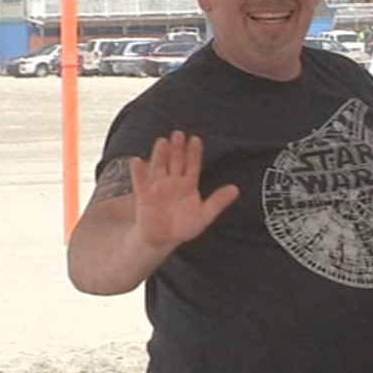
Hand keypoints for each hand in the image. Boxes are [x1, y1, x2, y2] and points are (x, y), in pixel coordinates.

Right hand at [130, 131, 239, 249]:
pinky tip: (137, 161)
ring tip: (162, 142)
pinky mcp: (144, 194)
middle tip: (179, 134)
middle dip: (177, 148)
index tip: (196, 139)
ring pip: (159, 167)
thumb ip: (218, 201)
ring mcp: (158, 186)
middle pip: (175, 161)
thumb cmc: (184, 226)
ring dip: (160, 155)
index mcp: (188, 184)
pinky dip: (139, 172)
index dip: (194, 153)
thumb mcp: (204, 215)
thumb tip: (235, 189)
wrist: (163, 239)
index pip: (192, 165)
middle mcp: (173, 181)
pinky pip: (141, 181)